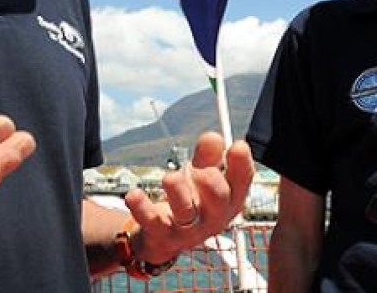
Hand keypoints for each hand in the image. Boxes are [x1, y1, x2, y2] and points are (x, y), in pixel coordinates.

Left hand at [123, 131, 253, 263]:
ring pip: (186, 212)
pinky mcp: (162, 236)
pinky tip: (134, 195)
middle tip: (200, 170)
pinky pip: (152, 222)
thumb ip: (207, 157)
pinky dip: (142, 207)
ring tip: (169, 178)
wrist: (163, 238)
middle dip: (212, 182)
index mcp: (229, 199)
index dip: (242, 164)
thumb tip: (214, 137)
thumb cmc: (190, 200)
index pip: (242, 181)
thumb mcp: (200, 176)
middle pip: (220, 200)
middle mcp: (213, 217)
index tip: (236, 145)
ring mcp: (189, 230)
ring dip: (178, 192)